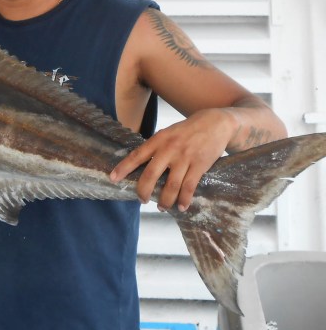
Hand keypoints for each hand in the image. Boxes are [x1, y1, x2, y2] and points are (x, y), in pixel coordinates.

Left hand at [109, 108, 234, 211]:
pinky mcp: (199, 165)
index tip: (113, 178)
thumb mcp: (168, 133)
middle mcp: (169, 149)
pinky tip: (181, 206)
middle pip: (150, 175)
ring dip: (164, 200)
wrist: (216, 123)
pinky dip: (184, 199)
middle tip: (142, 200)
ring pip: (170, 186)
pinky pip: (189, 187)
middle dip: (143, 191)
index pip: (136, 156)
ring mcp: (184, 158)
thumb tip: (142, 166)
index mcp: (158, 140)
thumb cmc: (187, 130)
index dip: (123, 168)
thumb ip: (156, 148)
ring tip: (161, 207)